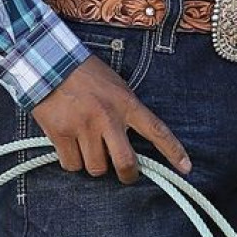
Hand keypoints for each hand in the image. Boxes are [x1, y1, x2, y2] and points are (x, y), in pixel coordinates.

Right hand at [31, 54, 191, 184]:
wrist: (50, 62)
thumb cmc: (85, 74)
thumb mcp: (115, 85)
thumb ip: (124, 112)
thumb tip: (129, 144)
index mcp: (125, 102)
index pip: (156, 129)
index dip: (173, 151)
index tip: (186, 168)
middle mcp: (107, 117)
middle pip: (126, 163)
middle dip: (127, 175)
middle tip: (124, 173)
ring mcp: (83, 127)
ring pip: (96, 168)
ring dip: (92, 163)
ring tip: (86, 143)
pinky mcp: (61, 134)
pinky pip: (71, 165)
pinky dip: (71, 160)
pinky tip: (68, 143)